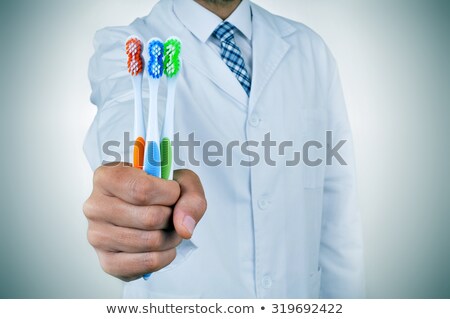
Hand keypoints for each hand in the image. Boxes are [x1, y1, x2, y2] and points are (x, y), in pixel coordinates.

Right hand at [83, 163, 206, 280]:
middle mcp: (95, 206)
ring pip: (151, 242)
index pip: (142, 190)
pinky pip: (148, 263)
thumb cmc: (161, 191)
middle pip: (150, 218)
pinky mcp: (107, 262)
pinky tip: (161, 246)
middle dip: (173, 218)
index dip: (169, 194)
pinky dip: (165, 256)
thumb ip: (191, 196)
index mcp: (106, 177)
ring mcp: (97, 236)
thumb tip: (183, 227)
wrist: (151, 210)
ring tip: (167, 228)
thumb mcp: (182, 182)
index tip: (173, 192)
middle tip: (171, 213)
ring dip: (171, 237)